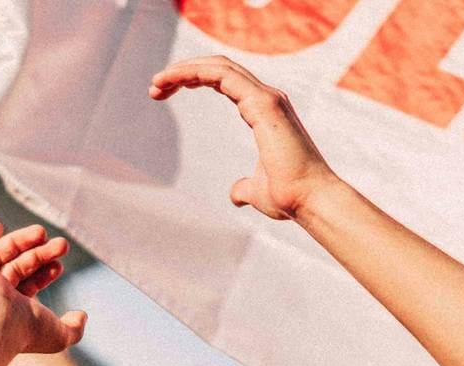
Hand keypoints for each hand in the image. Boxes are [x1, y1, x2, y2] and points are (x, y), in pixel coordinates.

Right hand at [0, 139, 84, 357]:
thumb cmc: (23, 331)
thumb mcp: (58, 335)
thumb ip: (74, 329)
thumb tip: (82, 316)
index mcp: (6, 310)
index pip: (26, 286)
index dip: (44, 274)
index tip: (59, 265)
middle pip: (16, 266)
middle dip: (40, 254)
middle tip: (62, 244)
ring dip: (22, 240)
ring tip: (43, 232)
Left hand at [150, 56, 340, 219]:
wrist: (310, 201)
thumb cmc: (290, 197)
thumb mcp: (257, 191)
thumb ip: (244, 188)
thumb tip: (236, 195)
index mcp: (264, 111)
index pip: (224, 80)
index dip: (193, 79)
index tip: (164, 93)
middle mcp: (268, 98)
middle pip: (219, 67)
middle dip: (184, 71)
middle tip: (153, 88)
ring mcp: (268, 98)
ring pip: (219, 66)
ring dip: (184, 69)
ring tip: (156, 83)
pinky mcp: (265, 104)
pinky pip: (223, 75)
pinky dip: (196, 72)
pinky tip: (173, 80)